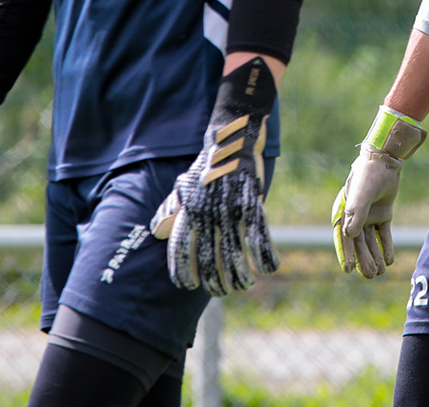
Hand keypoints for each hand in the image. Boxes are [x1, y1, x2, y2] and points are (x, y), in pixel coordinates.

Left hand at [150, 56, 279, 295]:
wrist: (231, 138)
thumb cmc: (206, 165)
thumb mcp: (183, 186)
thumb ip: (171, 210)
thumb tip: (157, 232)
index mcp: (189, 211)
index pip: (181, 249)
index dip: (184, 271)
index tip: (189, 286)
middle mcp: (208, 213)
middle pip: (210, 257)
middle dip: (216, 279)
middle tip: (223, 291)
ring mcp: (231, 208)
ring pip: (235, 251)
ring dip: (241, 274)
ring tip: (244, 285)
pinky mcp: (253, 202)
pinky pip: (260, 234)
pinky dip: (266, 254)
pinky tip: (271, 267)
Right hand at [331, 106, 426, 277]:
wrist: (385, 160)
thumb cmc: (368, 174)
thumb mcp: (362, 193)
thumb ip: (357, 212)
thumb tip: (350, 234)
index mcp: (344, 212)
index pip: (344, 238)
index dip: (345, 254)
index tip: (348, 270)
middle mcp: (355, 216)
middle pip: (359, 243)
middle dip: (363, 260)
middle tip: (370, 276)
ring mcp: (369, 216)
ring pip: (371, 241)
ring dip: (374, 256)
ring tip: (379, 272)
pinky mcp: (383, 214)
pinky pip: (384, 234)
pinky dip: (386, 246)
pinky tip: (390, 261)